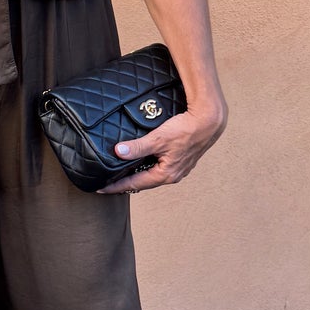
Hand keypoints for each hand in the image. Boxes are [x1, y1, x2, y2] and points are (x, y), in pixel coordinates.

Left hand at [96, 98, 227, 194]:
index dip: (116, 186)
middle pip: (143, 183)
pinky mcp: (181, 159)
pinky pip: (159, 167)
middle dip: (125, 183)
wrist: (208, 121)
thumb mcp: (158, 138)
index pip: (134, 184)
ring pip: (152, 175)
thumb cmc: (186, 130)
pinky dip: (147, 167)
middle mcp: (172, 175)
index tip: (101, 188)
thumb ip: (138, 147)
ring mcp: (178, 168)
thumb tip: (118, 152)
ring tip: (121, 174)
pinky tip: (141, 162)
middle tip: (108, 183)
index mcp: (165, 175)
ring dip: (137, 175)